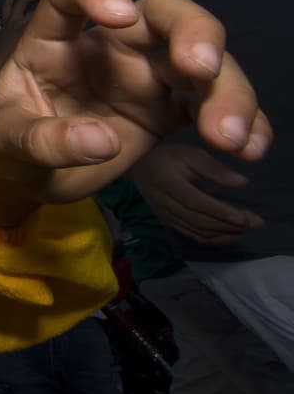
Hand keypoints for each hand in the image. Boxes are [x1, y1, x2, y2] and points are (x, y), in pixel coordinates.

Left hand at [0, 0, 268, 225]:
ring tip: (227, 137)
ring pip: (200, 61)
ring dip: (227, 89)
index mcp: (54, 38)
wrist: (20, 176)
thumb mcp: (5, 142)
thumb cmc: (4, 142)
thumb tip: (101, 141)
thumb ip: (43, 140)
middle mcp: (107, 45)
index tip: (119, 11)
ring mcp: (142, 75)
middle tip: (200, 68)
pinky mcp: (165, 110)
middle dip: (193, 31)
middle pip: (162, 15)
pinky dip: (239, 122)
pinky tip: (252, 146)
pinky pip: (209, 106)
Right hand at [129, 144, 262, 242]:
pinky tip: (229, 235)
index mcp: (168, 182)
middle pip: (198, 220)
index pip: (195, 202)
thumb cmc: (168, 157)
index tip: (245, 217)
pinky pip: (192, 235)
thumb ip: (215, 169)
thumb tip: (242, 183)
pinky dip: (213, 239)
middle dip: (229, 225)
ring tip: (246, 229)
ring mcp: (165, 216)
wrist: (139, 168)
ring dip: (223, 234)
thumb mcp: (191, 154)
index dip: (220, 211)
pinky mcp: (168, 223)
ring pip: (196, 231)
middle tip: (255, 223)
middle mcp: (165, 203)